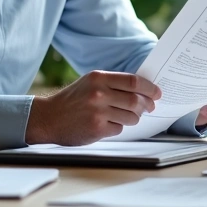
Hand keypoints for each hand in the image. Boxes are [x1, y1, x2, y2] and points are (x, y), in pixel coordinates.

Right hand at [25, 70, 160, 145]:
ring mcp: (98, 112)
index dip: (149, 88)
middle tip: (150, 107)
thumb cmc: (73, 99)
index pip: (133, 81)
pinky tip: (110, 124)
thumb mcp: (91, 83)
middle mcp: (99, 93)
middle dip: (147, 105)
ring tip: (129, 116)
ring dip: (134, 117)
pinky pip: (119, 128)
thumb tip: (143, 90)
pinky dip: (119, 126)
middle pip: (135, 100)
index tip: (157, 93)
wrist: (48, 118)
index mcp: (99, 78)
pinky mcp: (96, 128)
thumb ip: (113, 83)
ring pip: (131, 116)